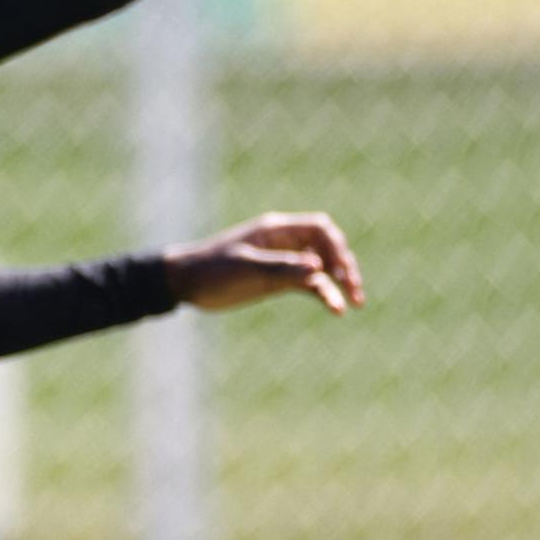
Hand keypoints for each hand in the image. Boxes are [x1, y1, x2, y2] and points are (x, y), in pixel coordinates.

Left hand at [163, 212, 362, 314]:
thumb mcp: (246, 268)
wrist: (185, 283)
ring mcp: (283, 262)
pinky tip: (335, 310)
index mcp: (276, 230)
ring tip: (352, 304)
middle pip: (328, 247)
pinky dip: (323, 294)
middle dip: (345, 266)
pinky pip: (309, 284)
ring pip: (322, 267)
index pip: (320, 229)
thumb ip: (281, 267)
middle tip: (354, 290)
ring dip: (339, 283)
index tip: (341, 271)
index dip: (336, 247)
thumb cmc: (211, 269)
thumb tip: (318, 266)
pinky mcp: (278, 280)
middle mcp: (284, 243)